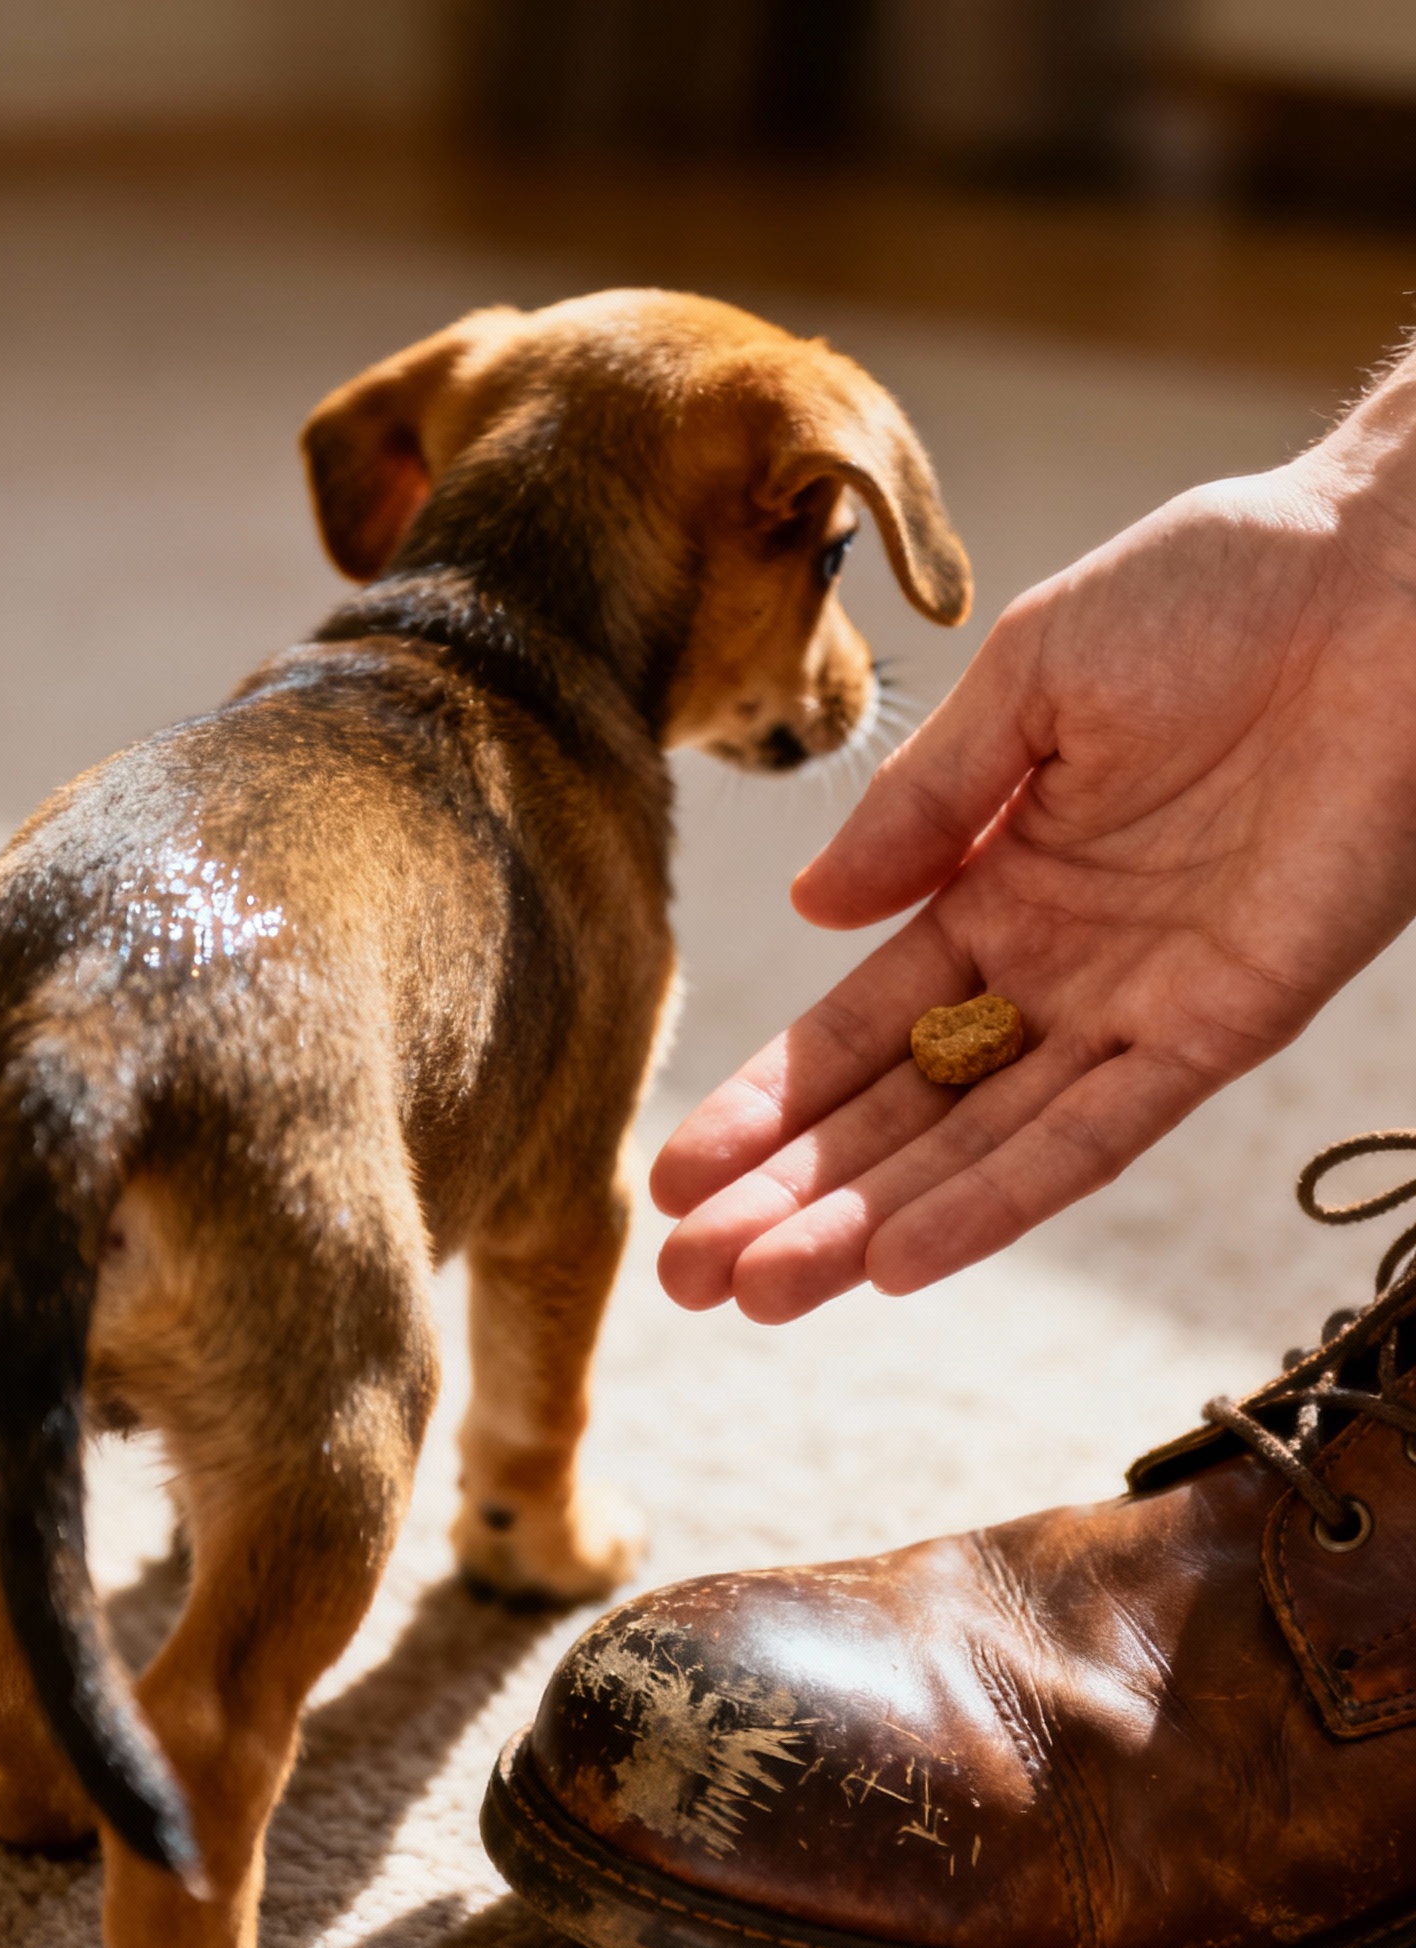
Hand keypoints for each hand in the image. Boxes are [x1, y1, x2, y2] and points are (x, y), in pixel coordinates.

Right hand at [653, 413, 1415, 1320]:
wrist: (1384, 580)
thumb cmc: (1220, 589)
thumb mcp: (1031, 682)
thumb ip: (924, 806)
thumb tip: (811, 913)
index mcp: (999, 885)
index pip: (858, 1027)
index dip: (769, 1105)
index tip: (672, 1176)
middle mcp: (1056, 971)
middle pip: (899, 1113)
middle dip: (790, 1198)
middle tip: (683, 1281)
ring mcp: (1134, 1009)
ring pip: (976, 1145)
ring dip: (865, 1224)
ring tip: (756, 1296)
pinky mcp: (1220, 1030)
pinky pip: (1093, 1134)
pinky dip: (998, 1198)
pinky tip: (897, 1258)